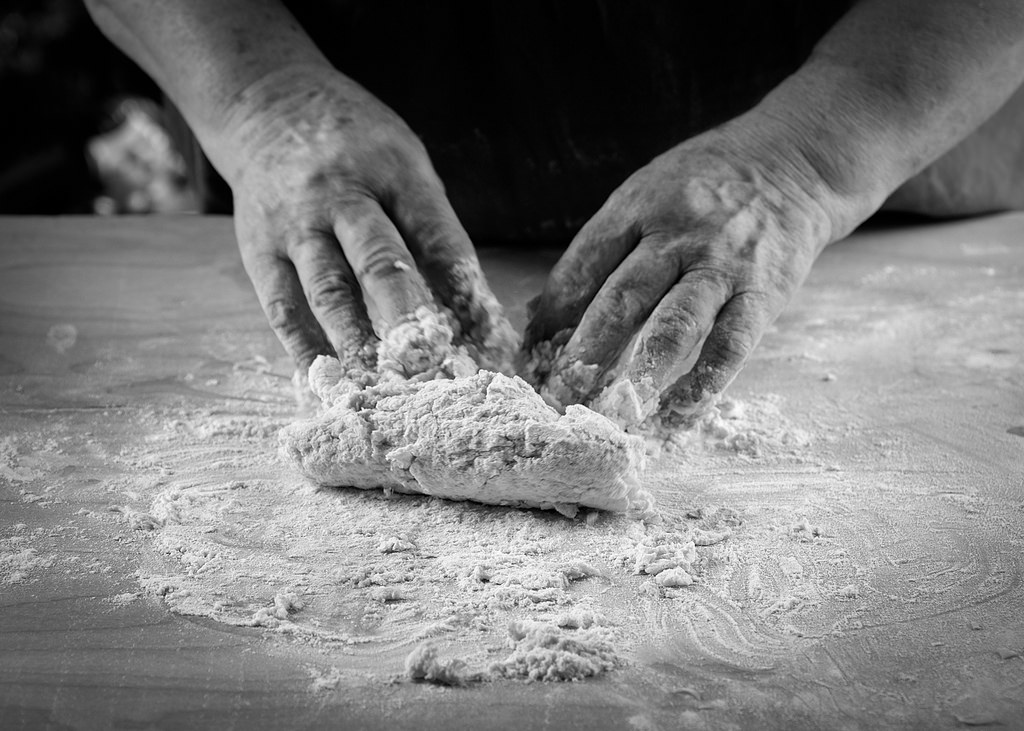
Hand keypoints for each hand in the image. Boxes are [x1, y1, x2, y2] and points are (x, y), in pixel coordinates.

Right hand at [219, 65, 512, 371]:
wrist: (268, 104)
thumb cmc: (358, 147)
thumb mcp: (406, 164)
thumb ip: (432, 229)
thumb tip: (471, 311)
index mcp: (395, 172)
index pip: (439, 240)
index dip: (467, 295)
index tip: (490, 344)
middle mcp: (343, 196)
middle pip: (381, 263)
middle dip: (410, 322)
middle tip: (435, 370)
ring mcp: (296, 225)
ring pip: (329, 292)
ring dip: (358, 346)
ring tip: (382, 390)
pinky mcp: (258, 249)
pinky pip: (281, 307)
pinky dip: (303, 350)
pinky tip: (325, 383)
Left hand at [525, 121, 835, 424]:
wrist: (795, 159)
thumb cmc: (706, 184)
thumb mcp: (646, 193)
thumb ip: (600, 249)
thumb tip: (544, 313)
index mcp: (638, 206)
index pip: (583, 264)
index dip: (554, 312)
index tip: (533, 352)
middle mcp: (678, 235)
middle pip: (622, 298)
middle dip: (585, 352)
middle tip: (560, 394)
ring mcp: (722, 265)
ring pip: (675, 324)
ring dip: (639, 373)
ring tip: (611, 411)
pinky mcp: (763, 292)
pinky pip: (731, 344)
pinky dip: (704, 383)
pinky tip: (677, 413)